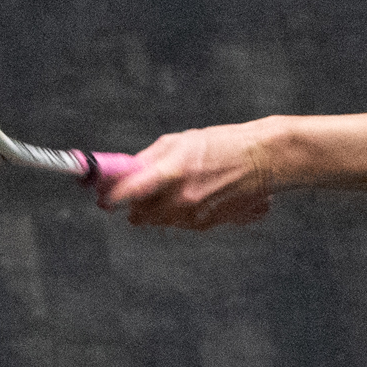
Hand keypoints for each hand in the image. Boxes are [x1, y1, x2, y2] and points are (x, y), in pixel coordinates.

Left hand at [99, 123, 275, 228]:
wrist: (263, 160)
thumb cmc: (223, 144)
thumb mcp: (181, 141)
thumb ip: (150, 159)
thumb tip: (128, 171)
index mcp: (172, 172)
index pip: (130, 192)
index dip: (111, 197)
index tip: (102, 199)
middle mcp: (181, 198)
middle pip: (140, 215)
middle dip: (135, 206)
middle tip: (136, 194)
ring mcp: (195, 214)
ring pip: (159, 222)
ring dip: (157, 210)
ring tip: (174, 189)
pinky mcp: (207, 224)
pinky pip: (180, 224)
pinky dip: (178, 214)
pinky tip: (193, 195)